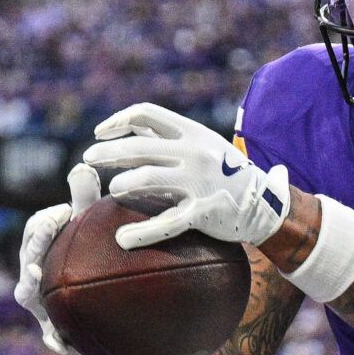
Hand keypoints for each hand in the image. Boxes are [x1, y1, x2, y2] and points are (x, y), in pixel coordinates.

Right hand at [11, 158, 105, 354]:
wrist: (104, 288)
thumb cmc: (91, 244)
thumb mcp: (90, 220)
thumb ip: (85, 197)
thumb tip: (84, 165)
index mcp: (42, 241)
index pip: (36, 228)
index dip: (46, 222)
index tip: (63, 213)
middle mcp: (34, 267)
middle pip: (28, 257)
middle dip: (35, 249)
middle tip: (47, 240)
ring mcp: (39, 296)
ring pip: (28, 293)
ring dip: (32, 289)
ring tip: (38, 281)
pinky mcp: (52, 322)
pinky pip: (49, 332)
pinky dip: (53, 338)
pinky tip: (62, 347)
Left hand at [84, 102, 290, 249]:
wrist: (264, 203)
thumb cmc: (226, 172)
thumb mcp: (203, 144)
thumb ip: (169, 136)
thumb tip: (131, 125)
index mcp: (192, 132)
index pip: (146, 114)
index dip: (117, 121)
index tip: (100, 133)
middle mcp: (195, 153)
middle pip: (139, 146)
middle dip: (108, 153)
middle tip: (89, 159)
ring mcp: (199, 182)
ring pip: (147, 178)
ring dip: (122, 183)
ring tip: (112, 191)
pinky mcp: (202, 212)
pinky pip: (166, 223)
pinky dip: (141, 233)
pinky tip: (122, 240)